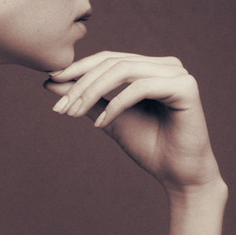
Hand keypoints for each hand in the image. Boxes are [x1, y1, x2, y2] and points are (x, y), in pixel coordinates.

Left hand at [45, 52, 221, 195]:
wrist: (178, 176)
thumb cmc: (148, 146)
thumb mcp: (108, 117)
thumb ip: (85, 98)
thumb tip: (51, 81)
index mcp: (150, 67)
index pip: (106, 58)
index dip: (77, 69)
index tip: (50, 81)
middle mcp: (166, 64)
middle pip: (112, 62)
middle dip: (81, 84)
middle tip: (60, 108)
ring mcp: (178, 73)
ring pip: (122, 71)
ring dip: (92, 92)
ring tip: (75, 113)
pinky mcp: (186, 87)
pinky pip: (140, 87)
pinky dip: (116, 105)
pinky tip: (102, 124)